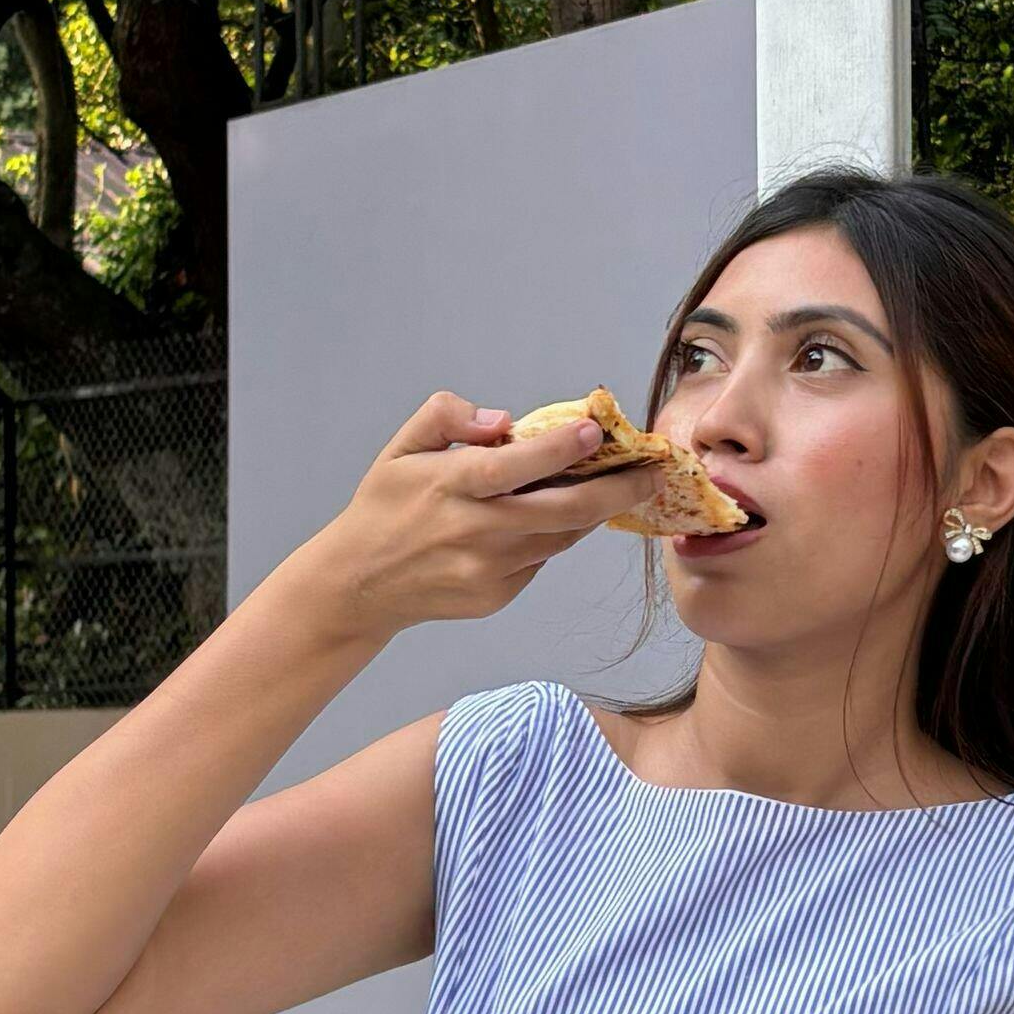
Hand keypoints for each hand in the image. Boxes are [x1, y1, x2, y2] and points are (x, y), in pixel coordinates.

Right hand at [294, 391, 632, 641]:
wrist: (359, 584)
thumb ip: (448, 416)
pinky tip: (561, 517)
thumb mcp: (402, 447)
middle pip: (563, 512)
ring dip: (595, 512)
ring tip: (626, 486)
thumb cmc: (385, 505)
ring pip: (561, 537)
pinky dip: (555, 536)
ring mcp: (488, 570)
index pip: (517, 465)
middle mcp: (474, 531)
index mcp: (451, 486)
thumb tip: (503, 420)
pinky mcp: (496, 596)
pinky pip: (541, 560)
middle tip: (654, 471)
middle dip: (618, 490)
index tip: (598, 430)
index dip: (561, 449)